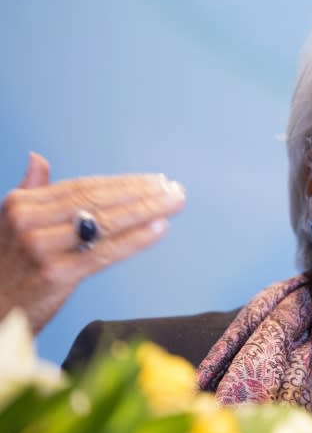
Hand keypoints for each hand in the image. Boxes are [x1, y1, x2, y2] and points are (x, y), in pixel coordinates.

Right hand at [0, 153, 185, 332]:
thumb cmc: (5, 269)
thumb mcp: (8, 223)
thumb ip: (29, 190)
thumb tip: (37, 158)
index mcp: (21, 204)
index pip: (84, 187)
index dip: (123, 183)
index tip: (154, 180)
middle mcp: (29, 221)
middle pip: (98, 200)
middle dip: (141, 193)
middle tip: (173, 188)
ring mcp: (42, 248)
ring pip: (105, 222)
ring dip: (146, 210)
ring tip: (174, 202)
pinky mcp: (56, 274)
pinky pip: (105, 252)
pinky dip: (136, 238)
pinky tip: (159, 228)